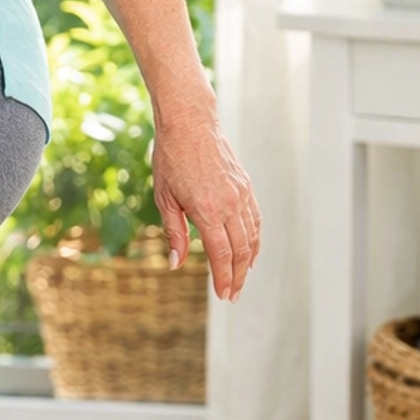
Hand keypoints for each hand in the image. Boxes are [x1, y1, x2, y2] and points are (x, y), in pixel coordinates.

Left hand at [151, 103, 260, 302]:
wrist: (191, 124)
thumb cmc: (171, 160)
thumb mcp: (164, 198)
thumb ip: (174, 233)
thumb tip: (175, 263)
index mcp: (208, 209)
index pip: (221, 254)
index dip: (223, 278)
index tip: (223, 295)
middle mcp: (230, 203)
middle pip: (240, 250)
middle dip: (237, 276)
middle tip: (232, 295)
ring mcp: (241, 194)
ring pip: (251, 236)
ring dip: (247, 261)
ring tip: (241, 279)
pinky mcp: (245, 186)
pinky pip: (255, 219)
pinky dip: (254, 239)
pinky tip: (249, 251)